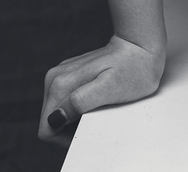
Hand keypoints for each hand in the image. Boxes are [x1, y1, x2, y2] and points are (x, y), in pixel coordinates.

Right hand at [38, 33, 165, 146]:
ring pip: (57, 112)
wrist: (140, 46)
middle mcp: (55, 77)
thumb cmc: (131, 70)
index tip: (86, 132)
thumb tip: (57, 116)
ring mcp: (62, 74)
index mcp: (60, 84)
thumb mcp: (110, 89)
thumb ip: (81, 101)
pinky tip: (97, 101)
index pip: (46, 128)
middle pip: (50, 121)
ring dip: (74, 119)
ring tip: (98, 110)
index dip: (64, 140)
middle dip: (69, 129)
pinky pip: (65, 101)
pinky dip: (78, 108)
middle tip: (96, 120)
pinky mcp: (70, 74)